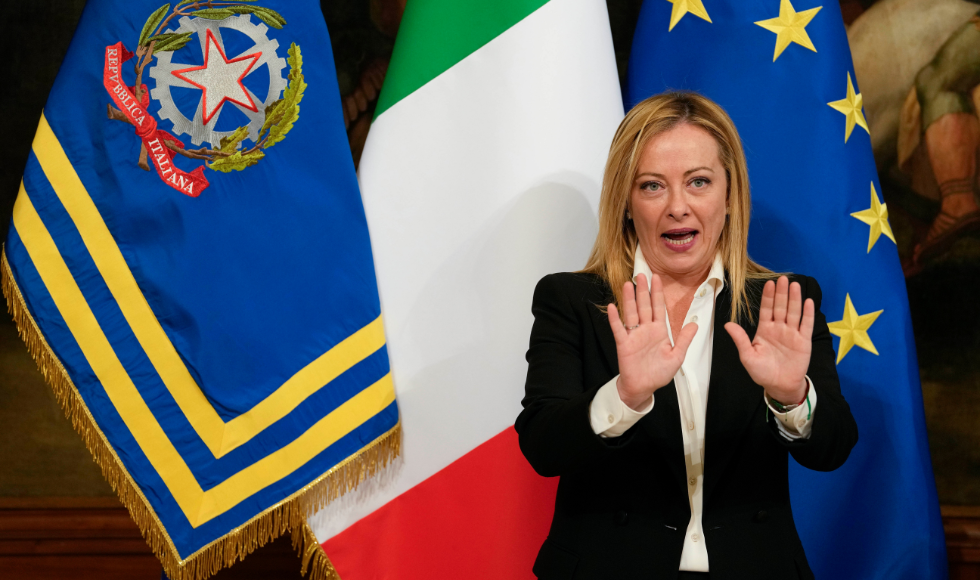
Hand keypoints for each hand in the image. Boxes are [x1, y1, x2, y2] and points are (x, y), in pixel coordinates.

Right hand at [607, 274, 698, 409]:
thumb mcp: (677, 356)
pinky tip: (613, 307)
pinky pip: (619, 329)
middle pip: (644, 306)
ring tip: (628, 285)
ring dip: (629, 299)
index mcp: (659, 331)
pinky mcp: (624, 344)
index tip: (657, 277)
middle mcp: (645, 329)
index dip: (658, 292)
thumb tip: (695, 323)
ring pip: (631, 313)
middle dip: (643, 290)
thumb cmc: (659, 373)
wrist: (643, 388)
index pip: (659, 307)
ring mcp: (634, 335)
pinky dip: (615, 319)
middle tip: (641, 274)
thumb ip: (684, 339)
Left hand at [724, 276, 812, 404]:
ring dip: (794, 299)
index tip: (769, 283)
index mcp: (765, 330)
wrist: (779, 386)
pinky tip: (808, 302)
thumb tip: (728, 324)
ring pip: (794, 312)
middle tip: (783, 278)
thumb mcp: (748, 356)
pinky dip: (808, 313)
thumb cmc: (762, 372)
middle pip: (781, 307)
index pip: (766, 309)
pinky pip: (806, 325)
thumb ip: (740, 339)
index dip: (768, 296)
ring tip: (794, 285)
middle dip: (781, 293)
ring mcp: (792, 333)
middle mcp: (779, 328)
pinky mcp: (804, 341)